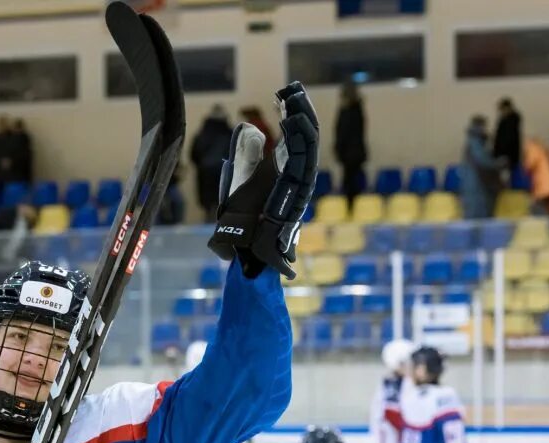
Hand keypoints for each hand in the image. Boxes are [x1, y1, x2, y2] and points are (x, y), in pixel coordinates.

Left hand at [207, 81, 318, 278]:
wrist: (241, 248)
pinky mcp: (298, 192)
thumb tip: (248, 127)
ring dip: (303, 120)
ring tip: (294, 98)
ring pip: (309, 146)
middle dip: (301, 111)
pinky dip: (300, 140)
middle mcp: (297, 176)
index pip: (294, 135)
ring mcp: (299, 184)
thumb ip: (245, 154)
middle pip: (306, 137)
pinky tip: (291, 121)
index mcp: (285, 171)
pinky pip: (304, 162)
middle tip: (292, 89)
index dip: (290, 112)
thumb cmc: (243, 220)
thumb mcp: (240, 178)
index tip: (281, 93)